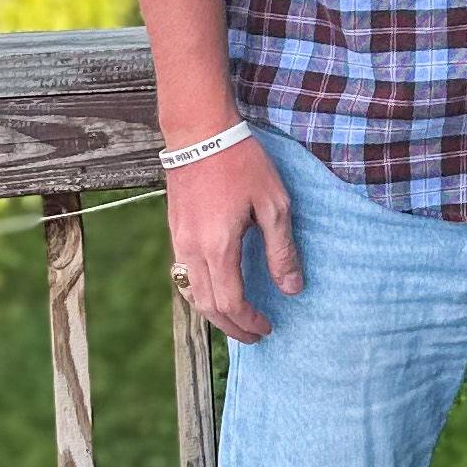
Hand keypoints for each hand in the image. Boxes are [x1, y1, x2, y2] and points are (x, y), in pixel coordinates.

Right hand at [169, 135, 302, 340]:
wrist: (199, 131)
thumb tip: (292, 288)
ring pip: (191, 294)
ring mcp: (179, 241)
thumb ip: (282, 250)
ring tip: (237, 318)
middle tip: (254, 334)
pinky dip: (202, 293)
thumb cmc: (241, 162)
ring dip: (214, 312)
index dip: (249, 321)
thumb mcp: (273, 204)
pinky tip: (218, 289)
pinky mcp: (175, 230)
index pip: (231, 302)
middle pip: (207, 306)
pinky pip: (184, 275)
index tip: (267, 327)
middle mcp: (192, 250)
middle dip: (231, 326)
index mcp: (219, 247)